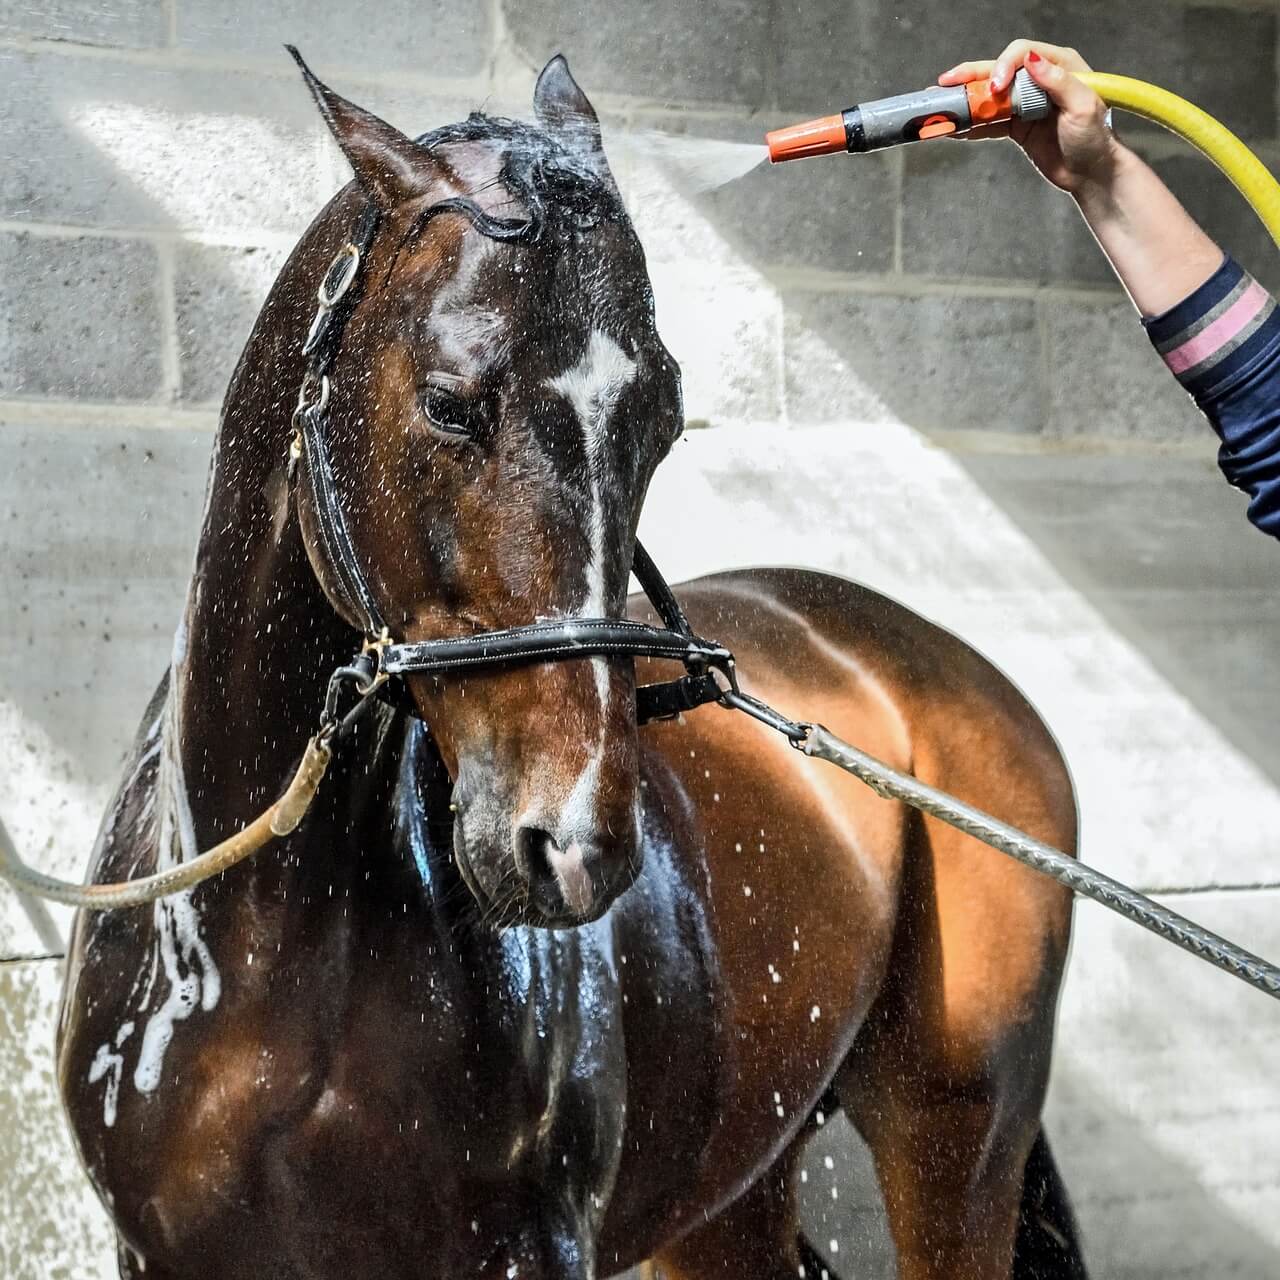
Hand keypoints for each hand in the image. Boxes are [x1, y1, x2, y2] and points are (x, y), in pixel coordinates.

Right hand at [938, 39, 1121, 194]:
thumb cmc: (1095, 138)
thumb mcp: (1082, 105)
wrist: (1091, 173)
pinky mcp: (1016, 126)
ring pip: (989, 97)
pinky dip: (971, 126)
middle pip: (998, 72)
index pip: (1022, 54)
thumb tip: (1031, 60)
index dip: (1003, 66)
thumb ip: (1058, 80)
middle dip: (970, 77)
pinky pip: (989, 122)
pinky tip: (954, 128)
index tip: (995, 87)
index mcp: (1059, 66)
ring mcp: (1025, 104)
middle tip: (946, 83)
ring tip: (940, 105)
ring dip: (965, 101)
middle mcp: (1039, 81)